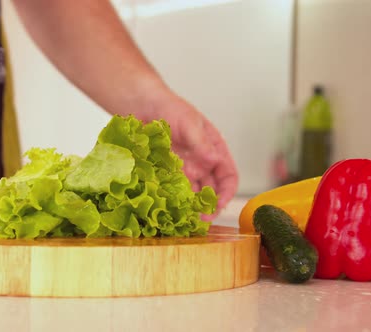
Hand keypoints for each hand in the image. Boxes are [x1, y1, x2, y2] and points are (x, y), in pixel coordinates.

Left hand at [134, 93, 238, 217]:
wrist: (142, 106)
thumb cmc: (170, 108)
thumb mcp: (189, 123)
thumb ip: (201, 143)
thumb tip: (214, 160)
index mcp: (214, 150)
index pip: (228, 176)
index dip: (227, 192)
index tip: (220, 204)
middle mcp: (201, 164)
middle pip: (211, 191)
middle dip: (209, 207)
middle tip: (201, 219)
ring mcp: (183, 171)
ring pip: (192, 195)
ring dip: (191, 207)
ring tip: (186, 218)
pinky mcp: (165, 175)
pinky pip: (172, 191)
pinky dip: (172, 201)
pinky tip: (169, 208)